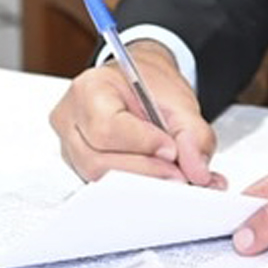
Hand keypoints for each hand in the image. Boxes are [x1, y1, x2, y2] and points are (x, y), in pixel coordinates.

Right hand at [48, 41, 222, 187]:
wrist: (141, 83)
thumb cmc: (150, 84)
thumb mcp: (179, 100)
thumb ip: (193, 134)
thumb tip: (197, 172)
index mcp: (89, 89)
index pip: (106, 128)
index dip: (142, 144)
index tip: (171, 149)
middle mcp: (70, 119)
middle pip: (98, 161)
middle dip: (145, 171)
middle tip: (181, 174)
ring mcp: (70, 147)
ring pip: (99, 179)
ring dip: (141, 181)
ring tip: (176, 176)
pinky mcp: (80, 167)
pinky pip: (103, 185)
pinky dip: (135, 185)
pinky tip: (159, 180)